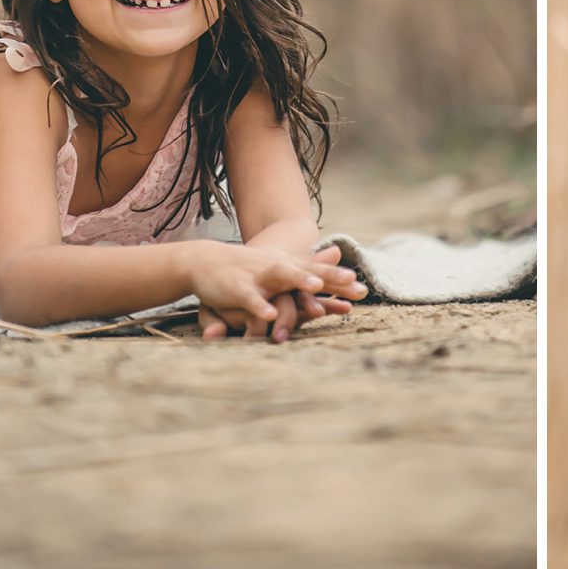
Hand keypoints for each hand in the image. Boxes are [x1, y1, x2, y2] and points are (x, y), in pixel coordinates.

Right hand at [186, 242, 364, 338]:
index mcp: (289, 267)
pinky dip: (260, 306)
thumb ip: (310, 265)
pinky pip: (251, 299)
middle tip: (353, 283)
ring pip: (281, 276)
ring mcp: (258, 277)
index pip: (320, 273)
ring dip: (298, 280)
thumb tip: (338, 252)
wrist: (204, 260)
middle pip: (309, 271)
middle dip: (330, 276)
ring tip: (316, 287)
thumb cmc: (248, 268)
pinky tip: (270, 316)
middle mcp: (278, 269)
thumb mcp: (281, 266)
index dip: (341, 280)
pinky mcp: (237, 289)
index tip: (363, 289)